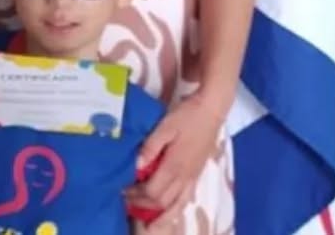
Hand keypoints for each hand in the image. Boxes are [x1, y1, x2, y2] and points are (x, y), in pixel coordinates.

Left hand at [128, 95, 226, 228]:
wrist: (212, 110)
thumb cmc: (187, 116)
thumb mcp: (165, 126)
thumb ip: (150, 147)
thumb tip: (136, 166)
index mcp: (175, 166)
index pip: (152, 192)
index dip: (136, 195)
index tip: (123, 190)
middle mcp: (185, 177)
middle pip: (162, 202)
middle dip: (143, 206)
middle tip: (127, 202)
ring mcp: (192, 177)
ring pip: (177, 206)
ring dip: (161, 216)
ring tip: (149, 223)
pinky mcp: (197, 175)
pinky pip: (186, 200)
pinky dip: (175, 209)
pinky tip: (168, 211)